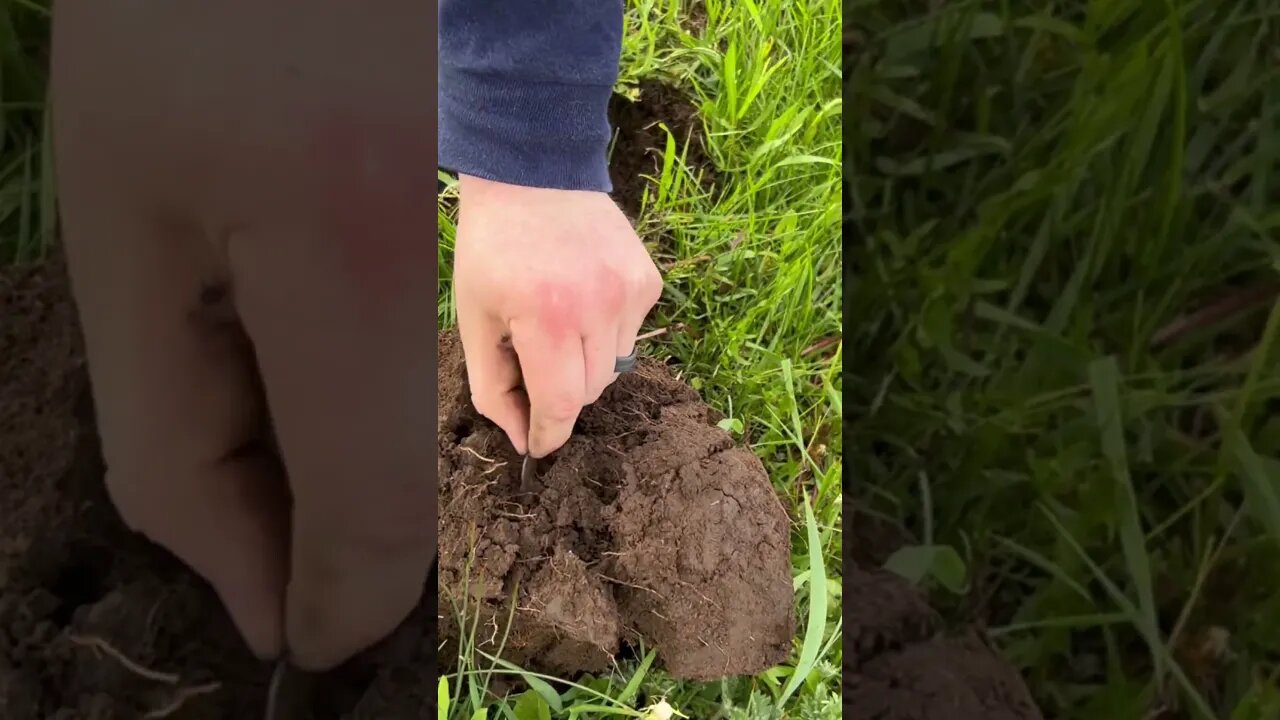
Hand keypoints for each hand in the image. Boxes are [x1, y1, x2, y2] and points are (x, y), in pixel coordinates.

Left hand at [454, 175, 662, 456]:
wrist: (534, 172)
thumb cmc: (493, 247)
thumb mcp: (474, 319)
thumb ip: (493, 388)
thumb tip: (523, 439)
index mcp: (547, 318)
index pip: (562, 405)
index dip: (550, 434)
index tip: (539, 445)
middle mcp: (597, 306)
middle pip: (589, 391)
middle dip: (560, 391)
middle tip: (532, 358)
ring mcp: (629, 292)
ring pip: (613, 367)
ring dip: (584, 362)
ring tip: (557, 321)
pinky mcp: (647, 281)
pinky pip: (630, 334)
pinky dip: (605, 332)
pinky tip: (582, 298)